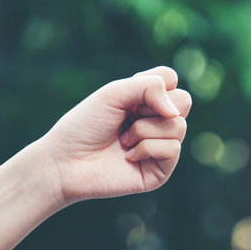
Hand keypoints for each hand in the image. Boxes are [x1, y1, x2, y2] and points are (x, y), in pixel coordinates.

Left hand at [41, 66, 191, 205]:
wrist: (66, 161)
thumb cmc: (85, 125)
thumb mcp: (114, 92)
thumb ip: (150, 87)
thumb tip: (175, 113)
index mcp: (147, 100)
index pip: (171, 79)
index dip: (150, 84)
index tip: (126, 98)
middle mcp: (158, 121)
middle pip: (184, 100)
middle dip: (151, 107)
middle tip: (128, 118)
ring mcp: (162, 146)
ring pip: (178, 126)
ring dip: (144, 130)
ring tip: (123, 140)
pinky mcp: (162, 170)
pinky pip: (173, 149)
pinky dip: (147, 148)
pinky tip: (128, 156)